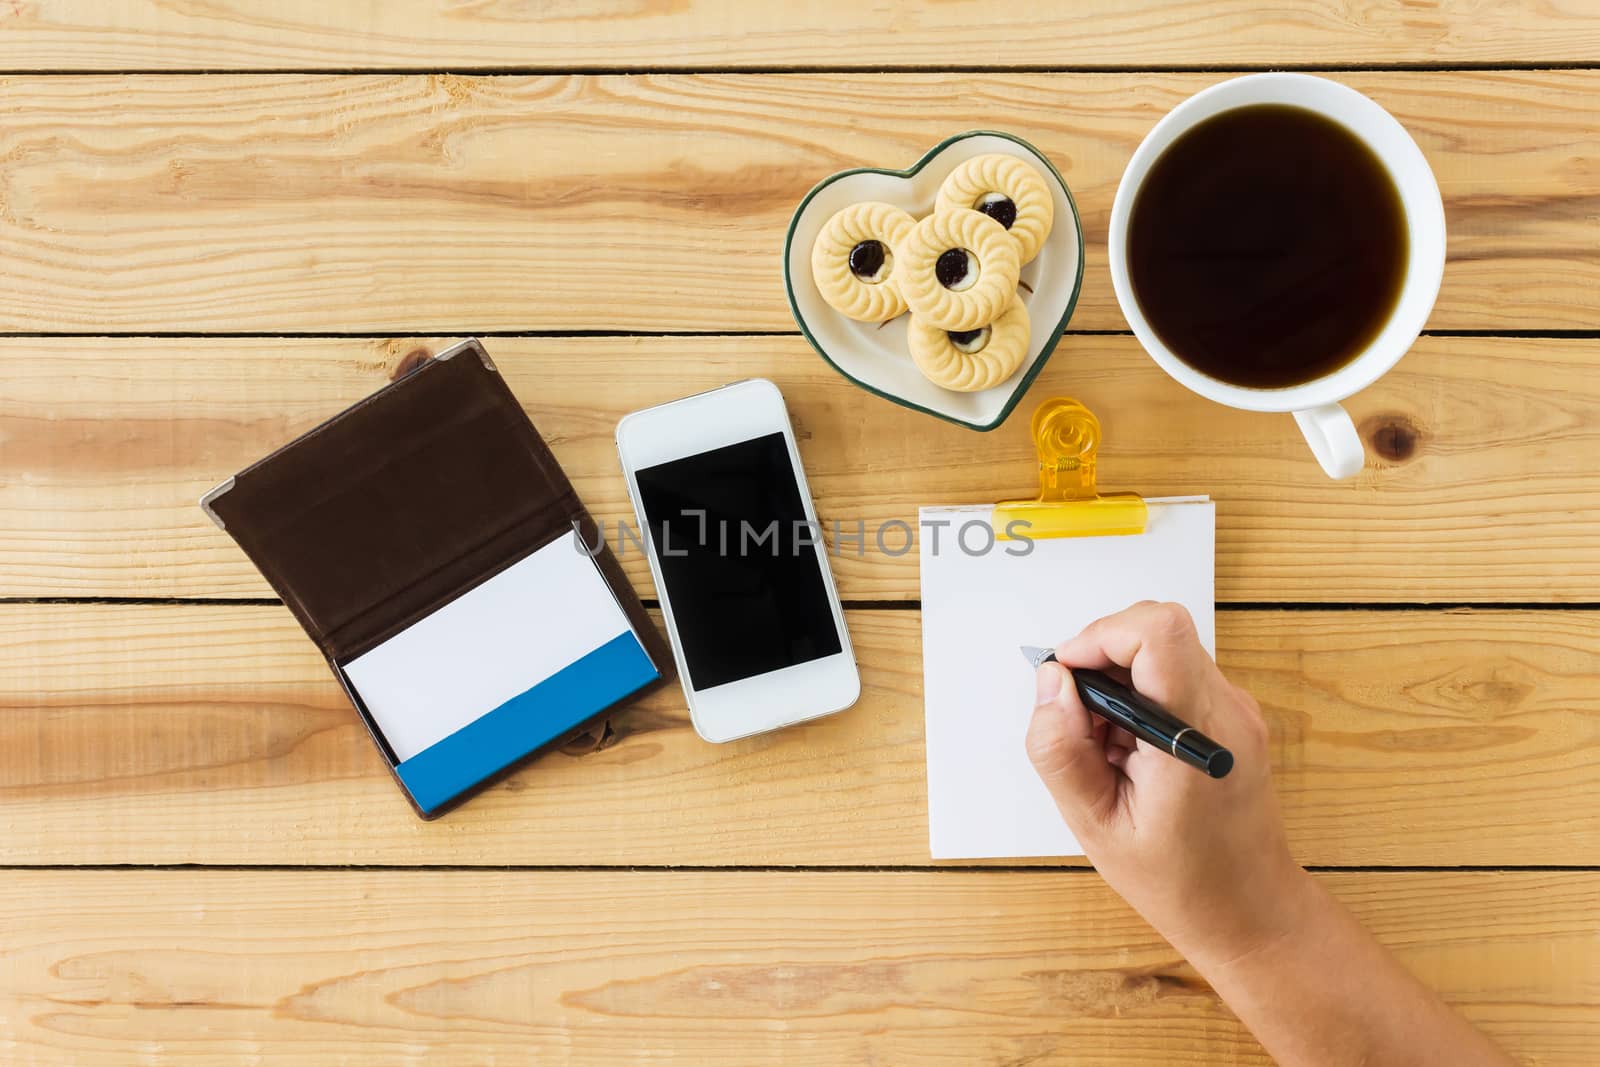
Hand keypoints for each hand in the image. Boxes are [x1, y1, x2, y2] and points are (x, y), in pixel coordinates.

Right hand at [1025, 601, 1310, 965]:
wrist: (1249, 909)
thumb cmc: (1181, 880)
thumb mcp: (1096, 824)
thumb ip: (1062, 749)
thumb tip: (1051, 682)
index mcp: (1197, 734)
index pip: (1157, 632)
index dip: (1100, 638)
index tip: (1068, 678)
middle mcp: (1226, 709)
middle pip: (1154, 631)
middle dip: (1099, 661)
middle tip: (1080, 724)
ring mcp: (1234, 709)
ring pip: (1160, 650)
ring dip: (1116, 682)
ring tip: (1106, 749)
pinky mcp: (1230, 714)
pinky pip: (1172, 675)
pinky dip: (1137, 697)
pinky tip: (1128, 753)